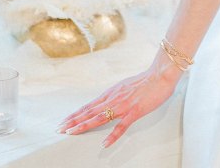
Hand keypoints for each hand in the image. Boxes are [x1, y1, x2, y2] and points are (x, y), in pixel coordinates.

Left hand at [57, 50, 182, 147]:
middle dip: (73, 121)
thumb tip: (106, 102)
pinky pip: (121, 126)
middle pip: (89, 111)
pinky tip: (105, 143)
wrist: (159, 76)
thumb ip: (114, 96)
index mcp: (110, 93)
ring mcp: (123, 105)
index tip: (64, 121)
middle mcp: (113, 99)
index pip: (88, 106)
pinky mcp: (134, 111)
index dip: (75, 114)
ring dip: (84, 125)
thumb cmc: (144, 81)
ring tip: (72, 132)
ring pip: (99, 117)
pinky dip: (112, 135)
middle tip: (60, 128)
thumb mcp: (124, 87)